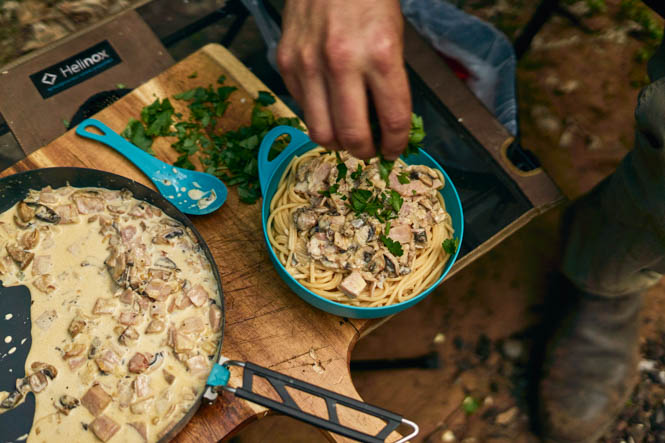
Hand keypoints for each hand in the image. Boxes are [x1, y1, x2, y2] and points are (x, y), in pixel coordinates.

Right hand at [277, 0, 410, 159]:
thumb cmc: (368, 1)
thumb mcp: (394, 36)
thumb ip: (390, 83)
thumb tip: (386, 126)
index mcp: (380, 54)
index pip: (392, 120)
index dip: (396, 144)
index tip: (394, 150)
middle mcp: (342, 62)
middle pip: (352, 136)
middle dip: (365, 152)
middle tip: (369, 149)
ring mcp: (309, 64)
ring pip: (320, 132)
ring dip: (337, 143)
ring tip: (346, 136)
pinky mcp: (286, 63)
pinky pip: (302, 108)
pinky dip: (317, 116)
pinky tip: (328, 105)